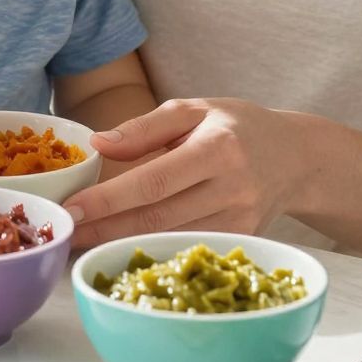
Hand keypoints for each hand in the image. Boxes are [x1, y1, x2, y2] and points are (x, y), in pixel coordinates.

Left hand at [66, 97, 305, 248]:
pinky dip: (152, 251)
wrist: (297, 158)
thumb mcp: (194, 110)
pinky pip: (188, 248)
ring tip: (82, 244)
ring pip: (170, 238)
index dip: (110, 199)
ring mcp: (241, 221)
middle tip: (64, 234)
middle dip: (105, 228)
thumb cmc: (237, 127)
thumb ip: (145, 127)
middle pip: (157, 217)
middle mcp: (233, 188)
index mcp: (219, 148)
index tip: (73, 208)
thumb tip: (98, 144)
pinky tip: (121, 250)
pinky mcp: (242, 241)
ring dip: (122, 244)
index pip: (155, 180)